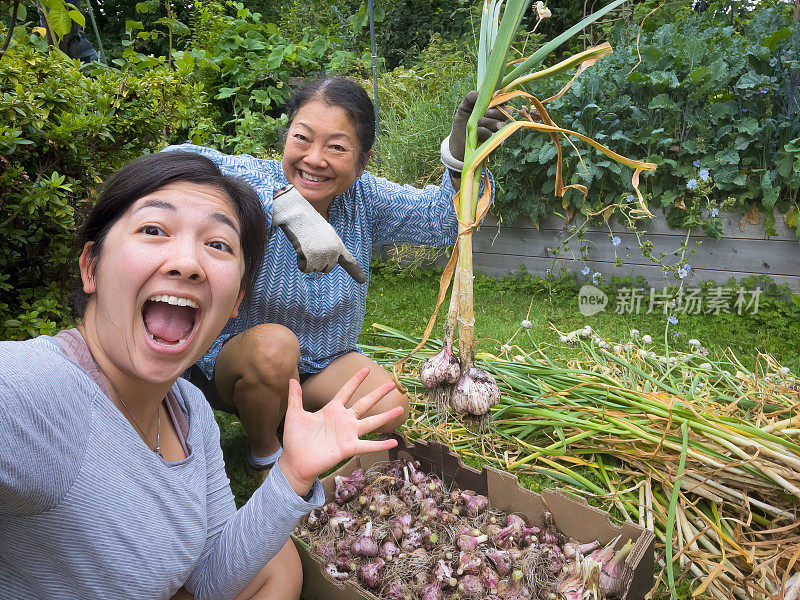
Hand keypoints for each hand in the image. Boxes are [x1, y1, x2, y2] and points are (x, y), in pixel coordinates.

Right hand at [271, 186, 366, 283]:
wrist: (298, 216)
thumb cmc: (309, 223)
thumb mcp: (324, 235)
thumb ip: (329, 249)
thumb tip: (324, 264)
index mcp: (338, 245)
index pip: (348, 260)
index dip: (355, 271)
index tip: (362, 281)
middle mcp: (333, 253)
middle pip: (326, 269)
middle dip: (317, 262)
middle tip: (311, 246)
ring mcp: (322, 256)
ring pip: (314, 269)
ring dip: (307, 260)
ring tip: (305, 245)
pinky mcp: (310, 260)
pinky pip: (304, 269)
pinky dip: (300, 262)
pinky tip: (300, 249)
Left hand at [277, 368, 403, 495]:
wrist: (295, 461)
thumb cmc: (295, 438)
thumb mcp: (294, 414)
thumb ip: (295, 396)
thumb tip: (290, 378)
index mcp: (332, 410)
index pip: (346, 391)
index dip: (355, 380)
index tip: (365, 369)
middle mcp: (344, 420)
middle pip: (365, 403)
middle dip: (378, 393)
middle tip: (392, 384)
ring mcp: (348, 433)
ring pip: (372, 422)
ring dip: (386, 416)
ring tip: (401, 410)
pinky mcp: (349, 447)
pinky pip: (368, 445)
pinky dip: (380, 444)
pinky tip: (394, 441)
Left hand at [441, 91, 507, 171]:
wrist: (456, 143)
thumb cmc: (462, 123)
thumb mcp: (464, 107)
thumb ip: (471, 97)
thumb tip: (481, 94)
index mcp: (493, 110)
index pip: (505, 102)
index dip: (502, 100)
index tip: (492, 100)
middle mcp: (498, 121)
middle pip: (507, 113)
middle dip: (496, 111)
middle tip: (486, 113)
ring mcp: (497, 133)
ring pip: (502, 125)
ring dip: (490, 122)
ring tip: (478, 123)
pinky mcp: (494, 145)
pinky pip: (496, 138)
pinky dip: (487, 132)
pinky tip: (479, 131)